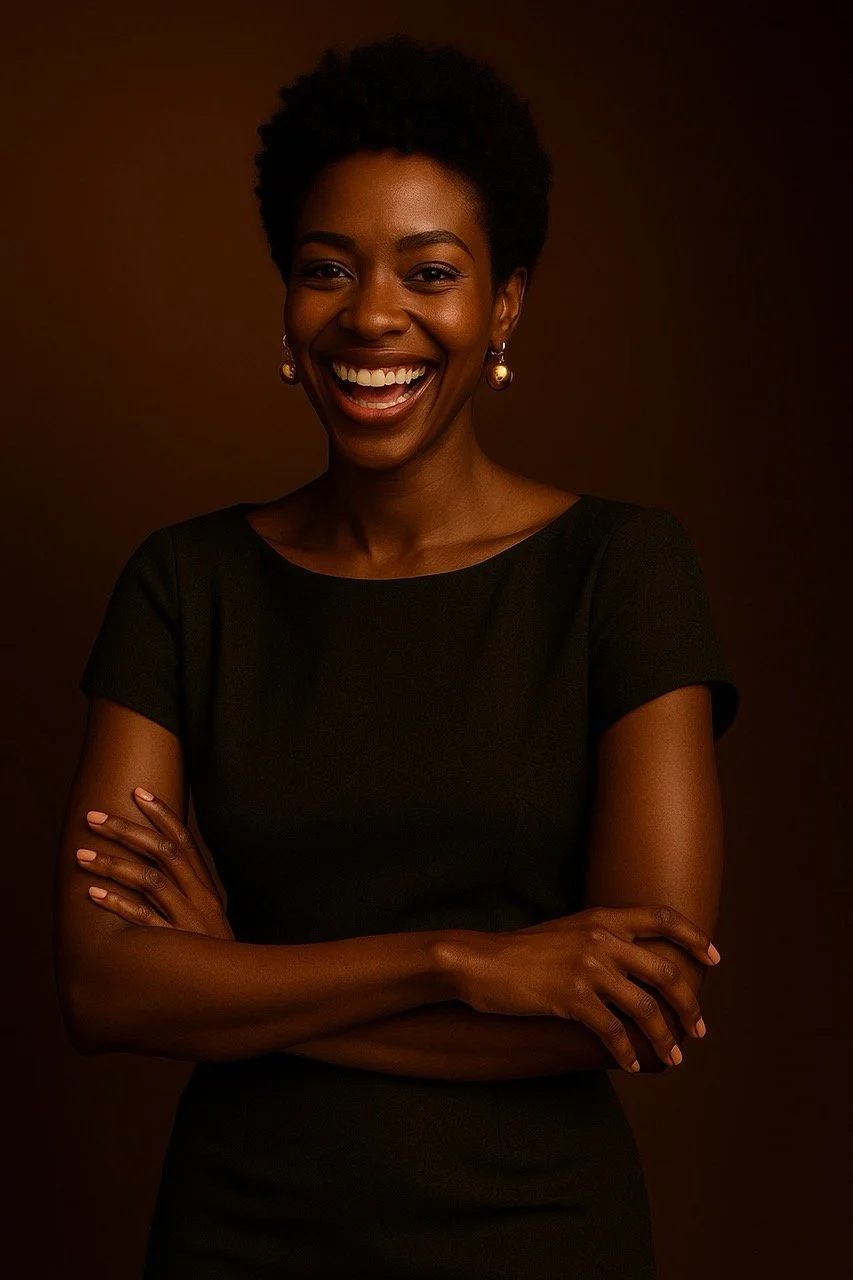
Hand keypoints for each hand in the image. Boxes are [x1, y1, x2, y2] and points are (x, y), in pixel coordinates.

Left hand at [77, 788, 233, 940]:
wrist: (237, 990)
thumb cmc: (214, 953)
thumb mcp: (207, 917)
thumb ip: (186, 892)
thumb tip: (155, 866)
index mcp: (206, 887)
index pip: (183, 840)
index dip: (161, 814)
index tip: (138, 792)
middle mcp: (198, 897)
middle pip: (162, 851)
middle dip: (126, 830)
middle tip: (94, 817)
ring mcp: (187, 919)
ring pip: (148, 879)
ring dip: (112, 864)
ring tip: (82, 854)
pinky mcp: (174, 943)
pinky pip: (142, 918)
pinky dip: (117, 903)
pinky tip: (93, 892)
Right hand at [450, 905, 719, 1071]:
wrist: (481, 961)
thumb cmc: (522, 952)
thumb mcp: (567, 932)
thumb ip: (601, 940)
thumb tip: (634, 965)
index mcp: (603, 918)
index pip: (662, 918)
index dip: (694, 937)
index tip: (714, 958)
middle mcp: (602, 938)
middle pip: (665, 971)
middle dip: (689, 1004)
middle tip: (699, 1028)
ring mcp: (588, 967)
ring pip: (645, 1007)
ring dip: (665, 1037)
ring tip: (673, 1058)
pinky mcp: (571, 996)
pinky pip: (612, 1030)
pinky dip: (627, 1051)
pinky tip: (631, 1065)